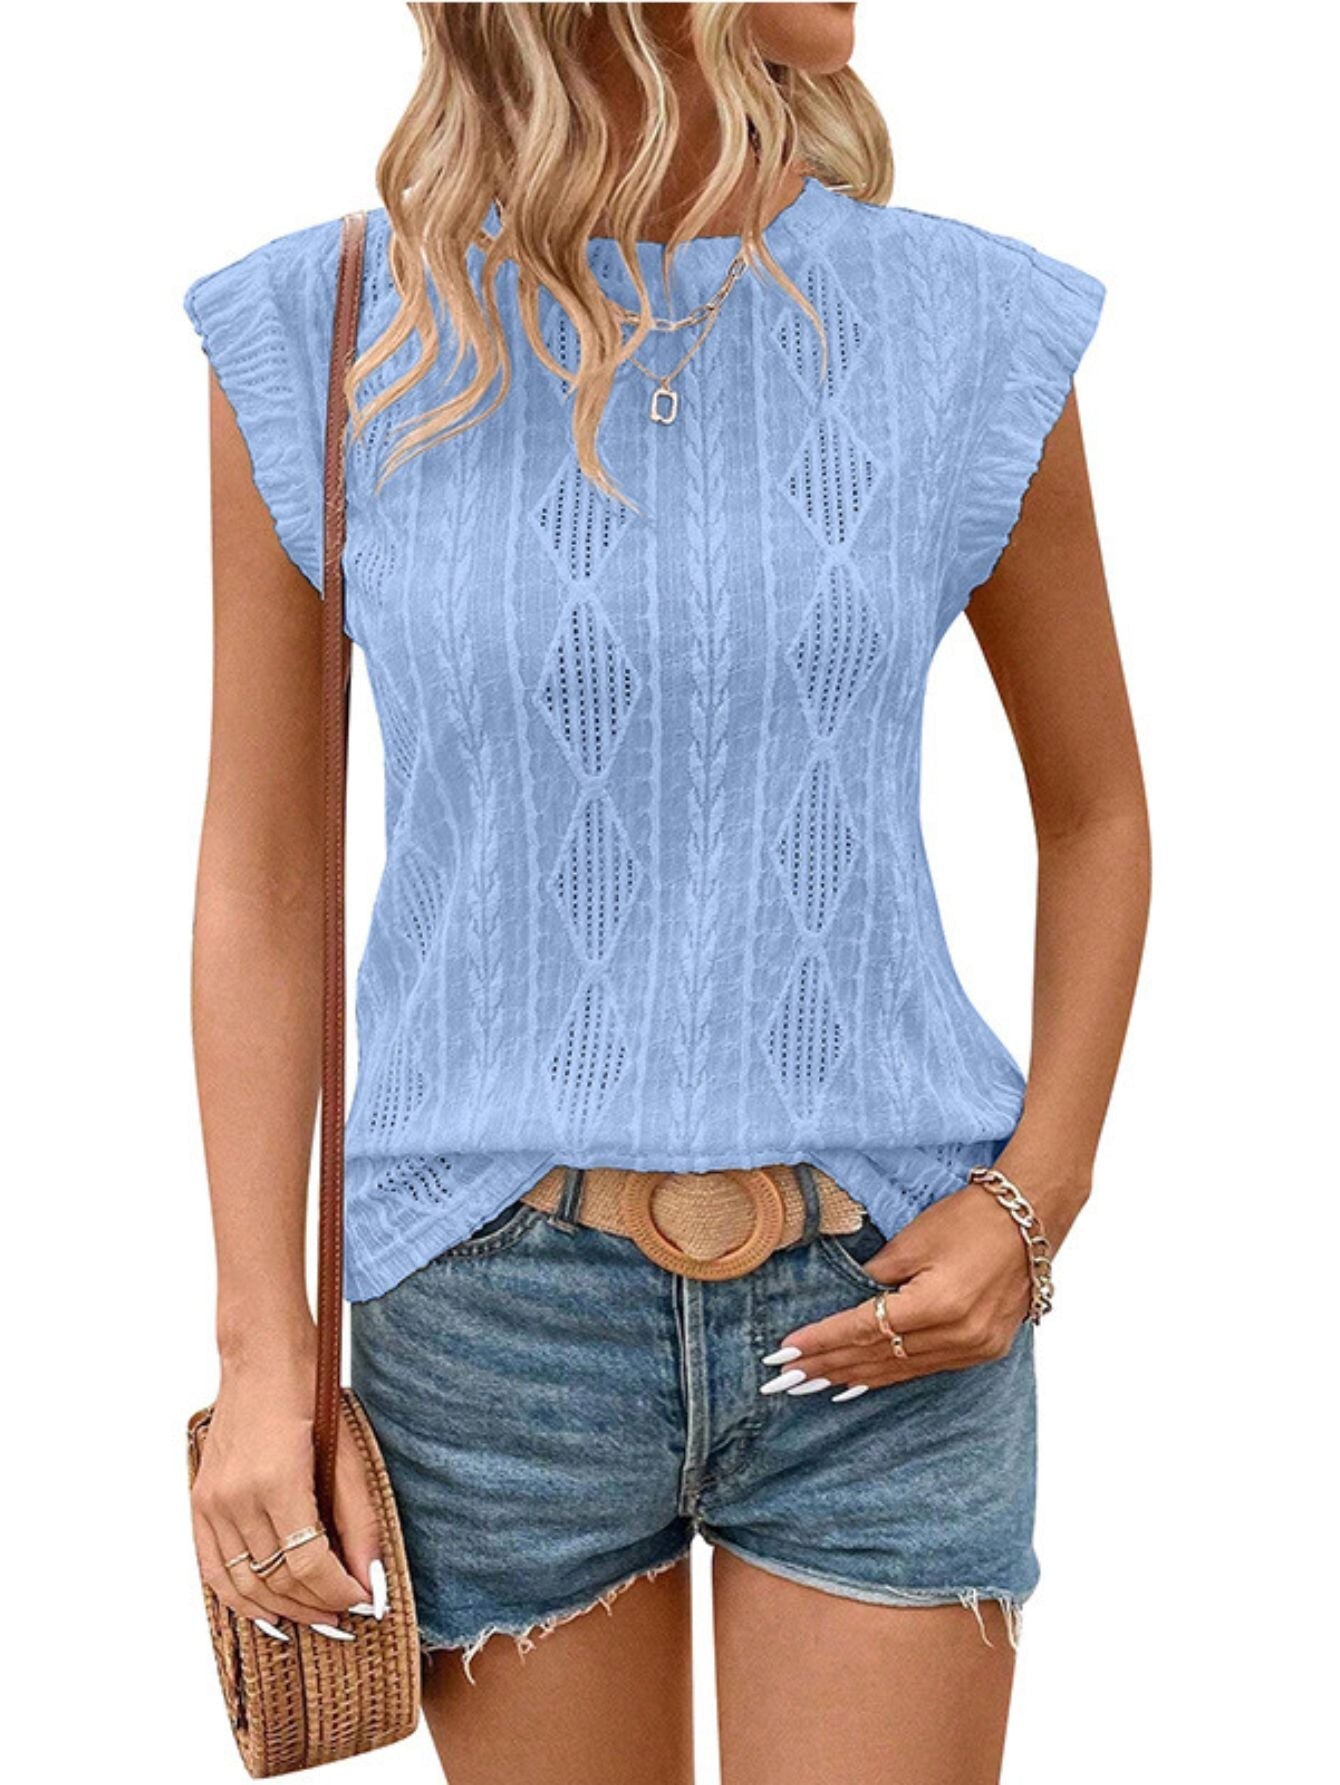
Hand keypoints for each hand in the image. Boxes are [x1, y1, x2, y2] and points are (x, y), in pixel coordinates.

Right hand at [191, 1344, 388, 1642]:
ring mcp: (212, 1503)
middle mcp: (237, 1498)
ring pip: (244, 1584)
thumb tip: (370, 1578)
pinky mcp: (200, 1503)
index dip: (339, 1592)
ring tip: (313, 1619)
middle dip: (316, 1606)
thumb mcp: (347, 1452)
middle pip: (277, 1579)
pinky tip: (266, 1611)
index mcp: (277, 1482)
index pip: (309, 1564)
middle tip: (345, 1617)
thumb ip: (360, 1519)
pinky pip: (213, 1569)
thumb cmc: (308, 1394)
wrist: (260, 1359)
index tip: (362, 1601)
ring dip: (281, 1610)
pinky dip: (240, 1598)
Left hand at [762, 1181, 1039, 1397]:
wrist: (1031, 1220)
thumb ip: (877, 1277)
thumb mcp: (914, 1240)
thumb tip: (848, 1301)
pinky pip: (924, 1369)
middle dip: (826, 1367)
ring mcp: (974, 1348)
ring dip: (852, 1377)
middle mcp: (957, 1335)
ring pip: (899, 1371)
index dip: (821, 1342)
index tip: (784, 1352)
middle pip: (877, 1357)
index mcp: (936, 1304)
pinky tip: (858, 1385)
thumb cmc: (970, 1218)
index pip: (863, 1329)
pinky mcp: (984, 1350)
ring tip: (811, 1385)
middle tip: (783, 1379)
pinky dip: (889, 1376)